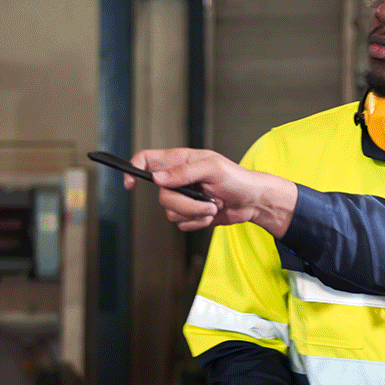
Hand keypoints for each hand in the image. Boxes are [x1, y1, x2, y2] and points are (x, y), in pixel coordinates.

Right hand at [126, 148, 296, 235]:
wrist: (253, 201)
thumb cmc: (237, 178)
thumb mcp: (213, 168)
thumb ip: (184, 172)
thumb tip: (157, 177)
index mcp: (181, 161)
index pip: (147, 160)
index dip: (134, 169)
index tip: (131, 183)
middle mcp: (178, 179)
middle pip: (161, 196)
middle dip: (186, 204)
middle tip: (209, 201)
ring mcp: (183, 197)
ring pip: (171, 212)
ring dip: (196, 213)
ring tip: (214, 205)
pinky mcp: (190, 213)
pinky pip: (182, 223)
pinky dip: (198, 222)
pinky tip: (212, 214)